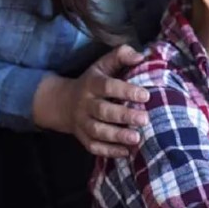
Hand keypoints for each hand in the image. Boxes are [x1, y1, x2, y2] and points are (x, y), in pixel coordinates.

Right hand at [33, 45, 149, 156]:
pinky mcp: (82, 138)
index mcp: (91, 84)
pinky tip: (126, 152)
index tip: (145, 95)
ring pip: (97, 131)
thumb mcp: (103, 64)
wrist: (63, 102)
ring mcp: (82, 122)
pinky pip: (93, 147)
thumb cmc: (93, 81)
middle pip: (103, 111)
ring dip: (117, 136)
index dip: (125, 91)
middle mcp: (85, 104)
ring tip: (136, 138)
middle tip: (145, 119)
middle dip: (124, 116)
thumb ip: (121, 55)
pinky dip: (109, 151)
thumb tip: (141, 56)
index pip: (107, 86)